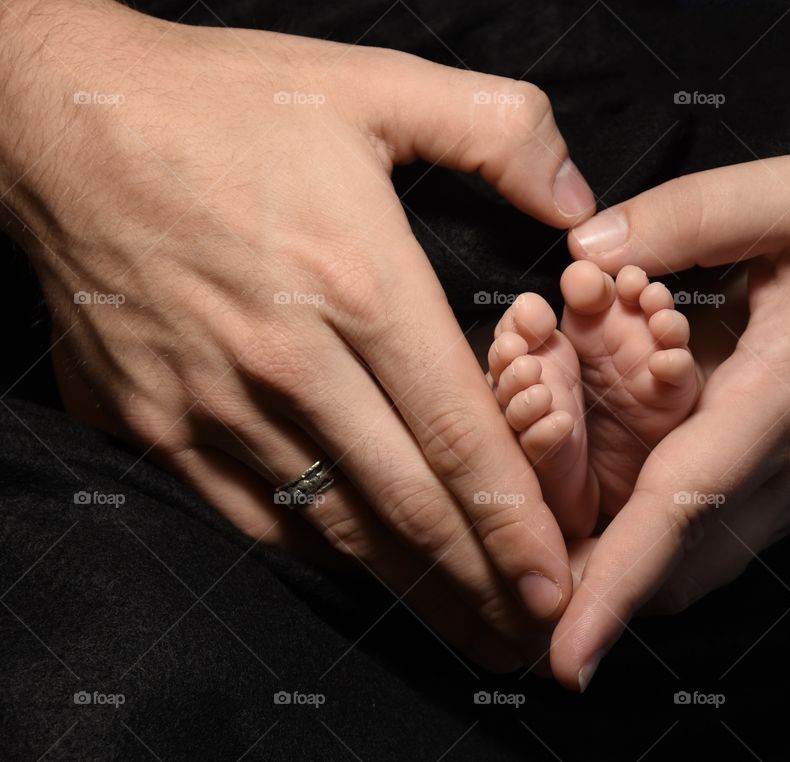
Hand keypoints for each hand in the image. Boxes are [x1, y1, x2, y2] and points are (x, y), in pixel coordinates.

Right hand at [0, 0, 596, 667]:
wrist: (62, 121)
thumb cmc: (219, 103)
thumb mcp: (373, 84)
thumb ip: (497, 130)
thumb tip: (573, 198)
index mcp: (358, 283)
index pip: (459, 435)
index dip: (516, 521)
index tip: (558, 579)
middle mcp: (292, 363)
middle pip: (408, 505)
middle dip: (480, 582)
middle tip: (532, 634)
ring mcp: (217, 403)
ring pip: (336, 525)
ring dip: (410, 587)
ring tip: (467, 628)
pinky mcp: (159, 422)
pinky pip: (256, 514)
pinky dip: (320, 553)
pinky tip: (366, 574)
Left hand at [549, 152, 789, 688]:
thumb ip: (690, 216)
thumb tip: (585, 252)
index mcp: (781, 393)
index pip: (686, 504)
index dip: (618, 583)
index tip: (567, 656)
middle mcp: (789, 461)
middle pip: (680, 562)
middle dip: (597, 588)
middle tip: (522, 578)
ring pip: (700, 561)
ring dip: (626, 571)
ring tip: (552, 552)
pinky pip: (722, 535)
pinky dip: (661, 543)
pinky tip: (615, 510)